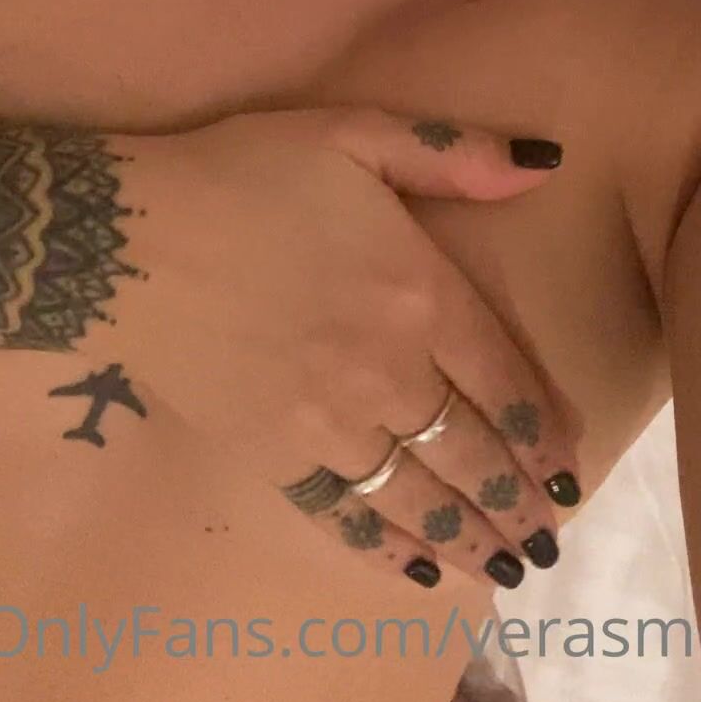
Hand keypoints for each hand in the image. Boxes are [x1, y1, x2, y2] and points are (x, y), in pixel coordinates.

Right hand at [122, 105, 581, 590]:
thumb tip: (545, 165)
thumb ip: (454, 154)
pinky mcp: (273, 453)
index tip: (570, 467)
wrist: (130, 241)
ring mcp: (330, 420)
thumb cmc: (245, 174)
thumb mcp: (357, 133)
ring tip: (506, 564)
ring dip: (469, 533)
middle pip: (470, 448)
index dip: (542, 430)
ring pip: (418, 491)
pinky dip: (385, 547)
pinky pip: (345, 512)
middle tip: (550, 536)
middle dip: (518, 498)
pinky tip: (413, 568)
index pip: (503, 378)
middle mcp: (389, 369)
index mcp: (420, 291)